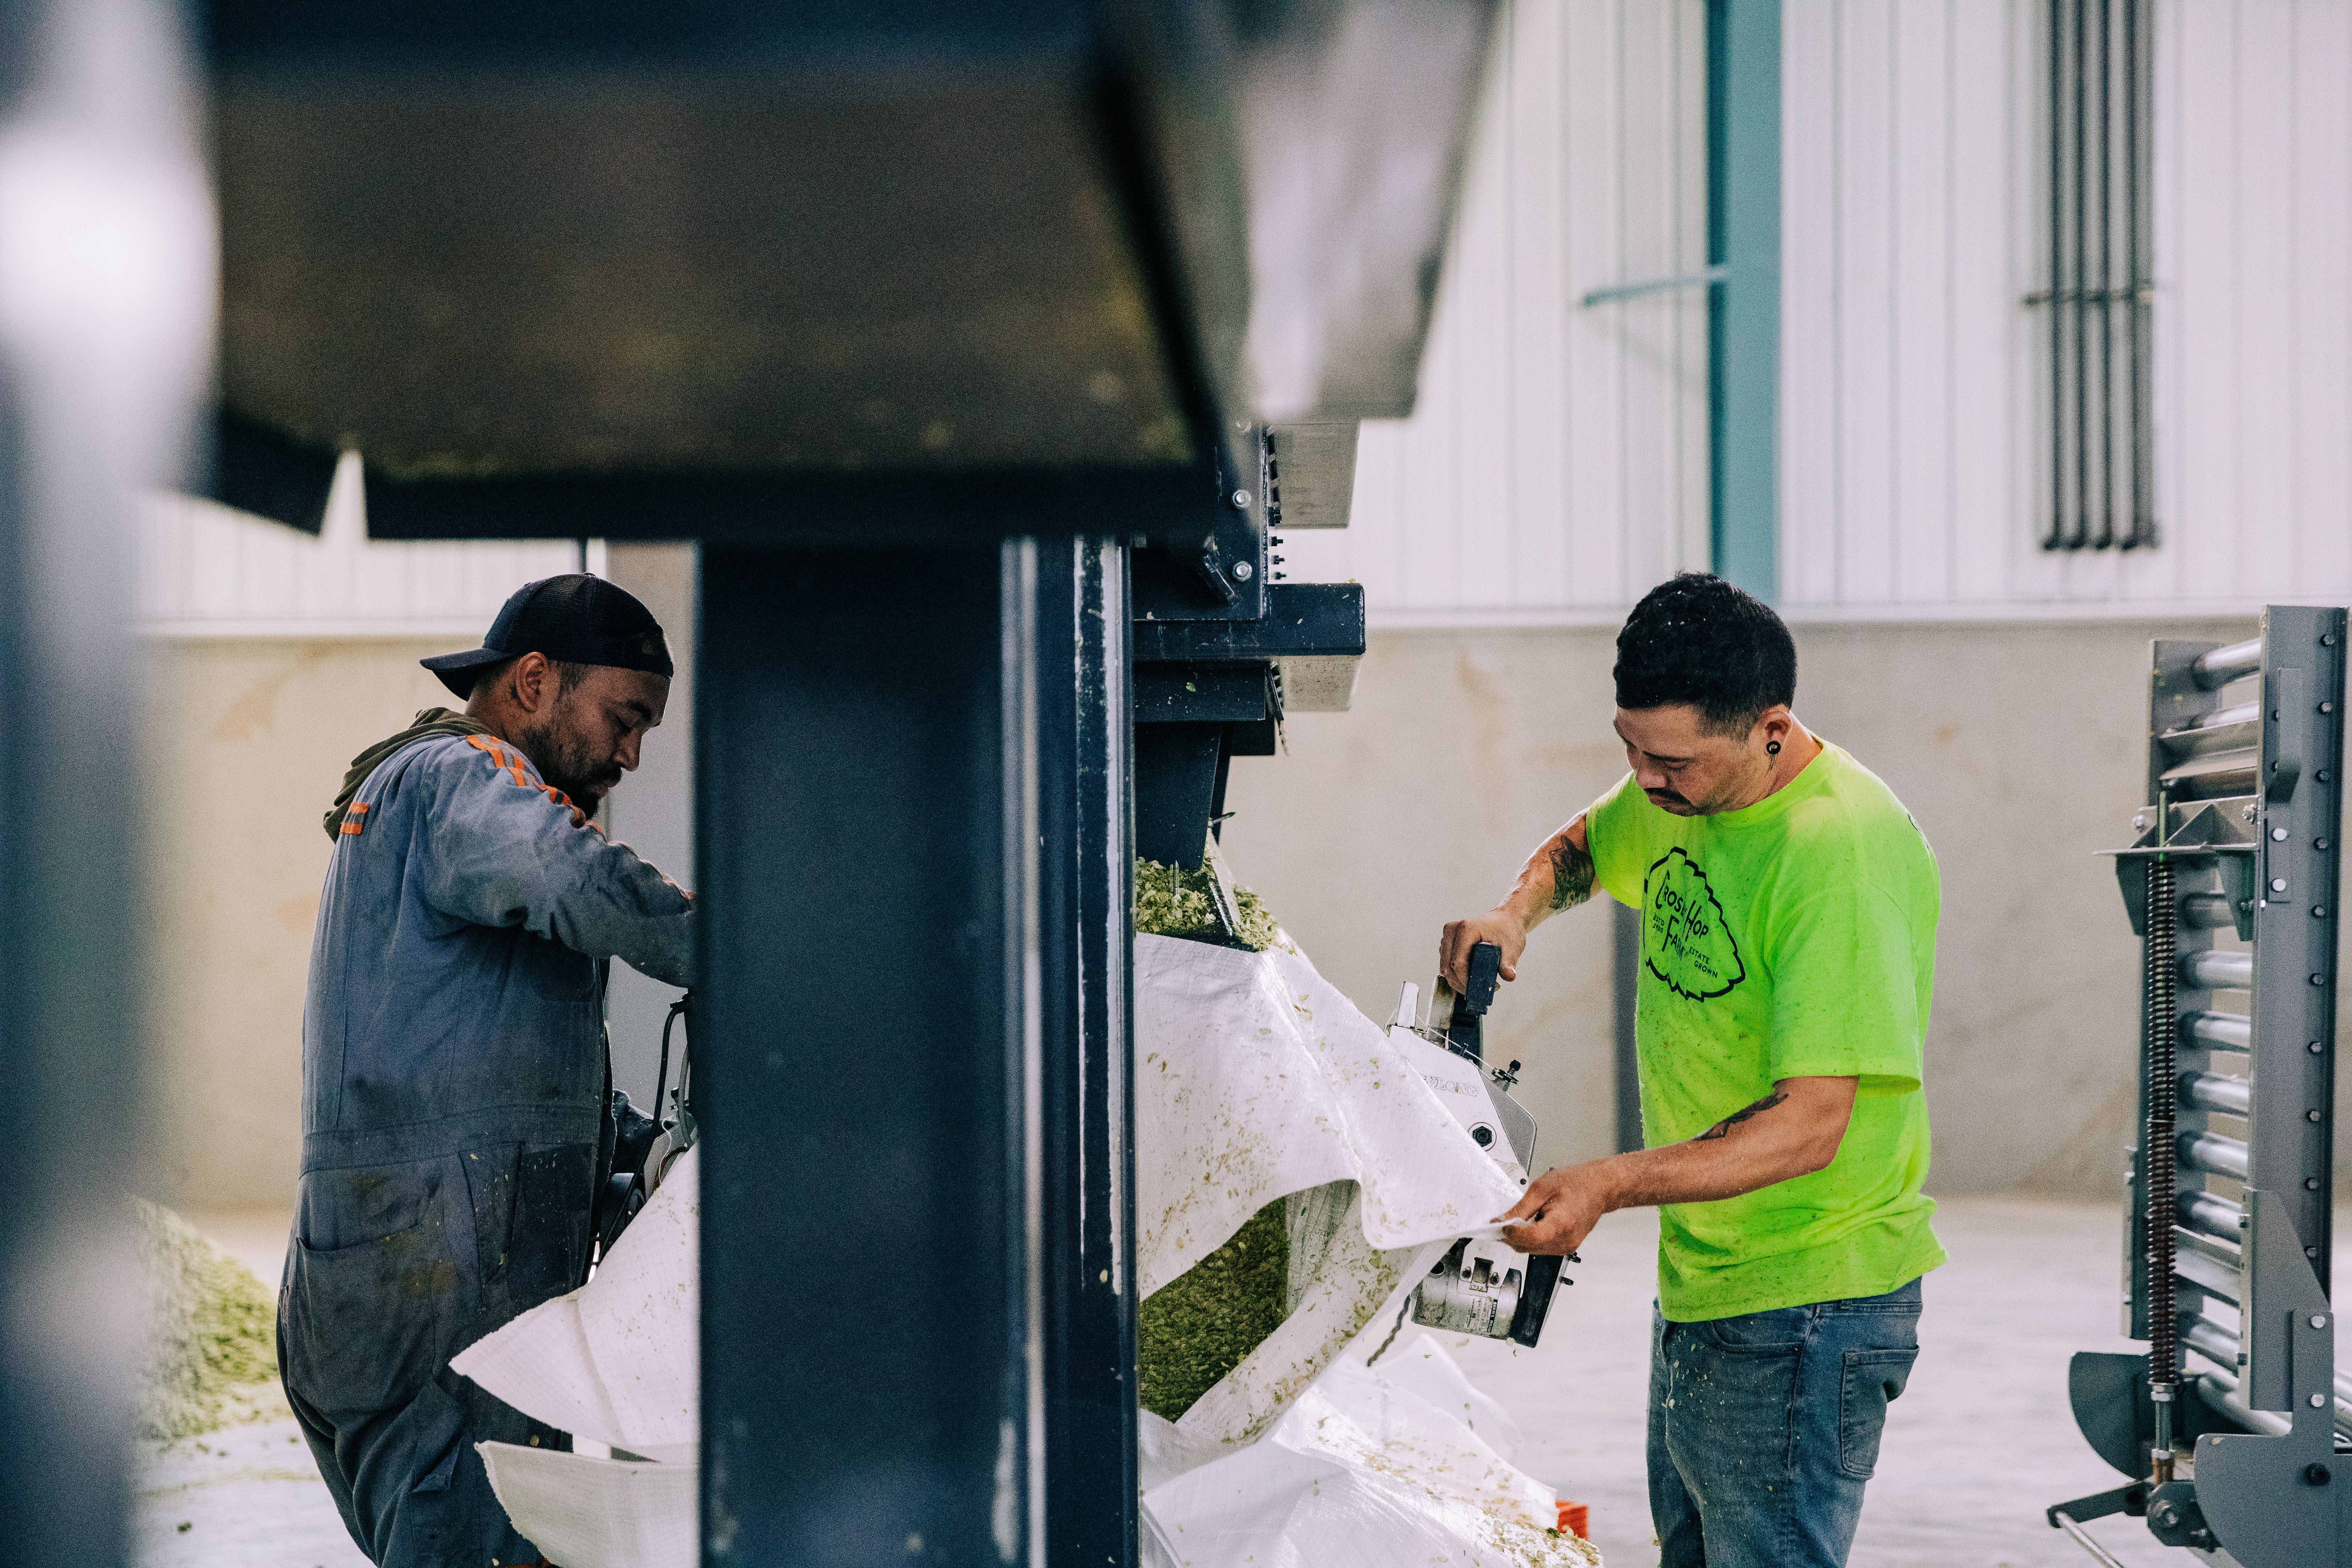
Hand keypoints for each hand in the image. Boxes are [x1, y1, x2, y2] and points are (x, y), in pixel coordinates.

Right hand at [1439, 909, 1526, 990]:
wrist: (1505, 919)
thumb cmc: (1507, 930)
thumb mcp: (1512, 946)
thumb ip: (1508, 963)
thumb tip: (1509, 977)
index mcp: (1465, 929)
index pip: (1457, 962)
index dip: (1466, 980)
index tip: (1480, 990)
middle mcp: (1451, 931)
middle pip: (1447, 966)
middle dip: (1460, 984)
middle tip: (1478, 993)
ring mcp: (1448, 936)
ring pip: (1445, 967)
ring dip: (1457, 980)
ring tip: (1477, 985)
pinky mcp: (1448, 942)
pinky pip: (1447, 963)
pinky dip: (1456, 974)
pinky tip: (1471, 978)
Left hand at [1496, 1161, 1611, 1255]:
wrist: (1599, 1188)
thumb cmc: (1576, 1183)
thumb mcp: (1542, 1188)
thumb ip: (1520, 1208)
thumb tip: (1502, 1221)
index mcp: (1561, 1224)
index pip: (1527, 1239)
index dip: (1510, 1231)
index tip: (1499, 1223)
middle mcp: (1566, 1240)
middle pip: (1527, 1247)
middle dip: (1512, 1235)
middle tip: (1506, 1219)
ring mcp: (1567, 1247)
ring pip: (1532, 1250)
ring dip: (1522, 1238)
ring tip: (1526, 1217)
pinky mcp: (1567, 1248)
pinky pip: (1541, 1248)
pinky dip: (1533, 1238)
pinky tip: (1536, 1223)